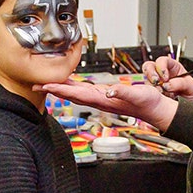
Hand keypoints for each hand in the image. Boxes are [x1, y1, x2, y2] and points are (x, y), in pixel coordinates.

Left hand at [36, 79, 179, 131]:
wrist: (157, 109)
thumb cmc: (148, 102)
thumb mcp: (138, 94)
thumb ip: (124, 91)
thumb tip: (111, 90)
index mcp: (103, 99)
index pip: (76, 93)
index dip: (59, 89)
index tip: (44, 86)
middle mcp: (99, 99)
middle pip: (71, 94)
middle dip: (53, 89)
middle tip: (35, 85)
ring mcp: (101, 98)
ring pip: (76, 92)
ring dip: (61, 88)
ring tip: (46, 83)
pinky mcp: (106, 95)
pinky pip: (84, 90)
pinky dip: (74, 86)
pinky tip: (70, 83)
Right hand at [142, 59, 192, 102]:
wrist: (190, 107)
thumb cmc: (191, 94)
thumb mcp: (192, 88)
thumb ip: (182, 84)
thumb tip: (168, 84)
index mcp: (173, 67)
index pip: (163, 61)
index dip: (162, 67)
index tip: (165, 77)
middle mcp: (162, 73)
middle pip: (149, 66)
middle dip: (151, 73)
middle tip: (156, 82)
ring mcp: (156, 83)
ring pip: (146, 78)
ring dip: (151, 85)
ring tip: (160, 93)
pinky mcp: (152, 92)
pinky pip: (146, 90)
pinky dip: (150, 94)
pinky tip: (158, 97)